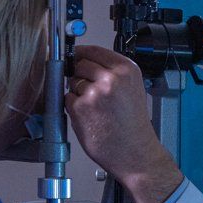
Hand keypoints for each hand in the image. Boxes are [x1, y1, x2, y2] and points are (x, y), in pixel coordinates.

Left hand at [66, 46, 183, 202]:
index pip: (94, 50)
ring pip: (72, 82)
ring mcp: (94, 93)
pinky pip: (67, 98)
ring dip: (77, 93)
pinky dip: (73, 107)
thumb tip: (85, 60)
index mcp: (126, 70)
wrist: (135, 153)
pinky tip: (89, 117)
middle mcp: (111, 79)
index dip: (81, 53)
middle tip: (90, 91)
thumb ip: (112, 72)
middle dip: (80, 75)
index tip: (75, 56)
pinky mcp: (80, 108)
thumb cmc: (133, 126)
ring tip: (95, 109)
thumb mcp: (132, 89)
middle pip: (80, 64)